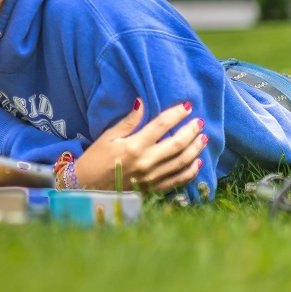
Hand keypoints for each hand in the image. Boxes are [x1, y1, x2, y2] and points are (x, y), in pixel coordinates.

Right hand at [74, 100, 206, 191]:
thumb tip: (141, 102)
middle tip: (200, 122)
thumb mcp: (107, 136)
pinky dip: (191, 171)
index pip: (161, 125)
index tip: (187, 106)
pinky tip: (197, 163)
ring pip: (182, 162)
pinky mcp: (154, 189)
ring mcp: (152, 177)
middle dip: (191, 131)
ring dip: (195, 149)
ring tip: (203, 138)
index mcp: (134, 146)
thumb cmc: (95, 159)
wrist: (87, 188)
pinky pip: (178, 180)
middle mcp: (147, 162)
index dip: (176, 114)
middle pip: (177, 144)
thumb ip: (127, 121)